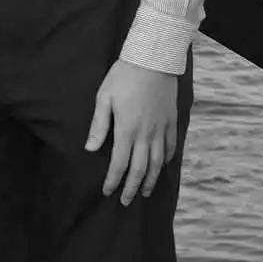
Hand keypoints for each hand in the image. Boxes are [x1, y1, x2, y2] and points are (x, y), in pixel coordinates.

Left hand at [85, 60, 180, 206]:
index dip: (113, 180)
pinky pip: (171, 147)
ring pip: (157, 163)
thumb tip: (91, 149)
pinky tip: (160, 168)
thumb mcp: (104, 98)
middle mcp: (146, 134)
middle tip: (126, 201)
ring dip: (150, 180)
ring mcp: (161, 129)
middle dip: (132, 188)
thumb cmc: (123, 77)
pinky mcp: (171, 122)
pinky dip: (166, 161)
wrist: (152, 60)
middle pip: (140, 169)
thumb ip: (99, 126)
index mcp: (127, 129)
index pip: (120, 164)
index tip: (107, 191)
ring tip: (145, 192)